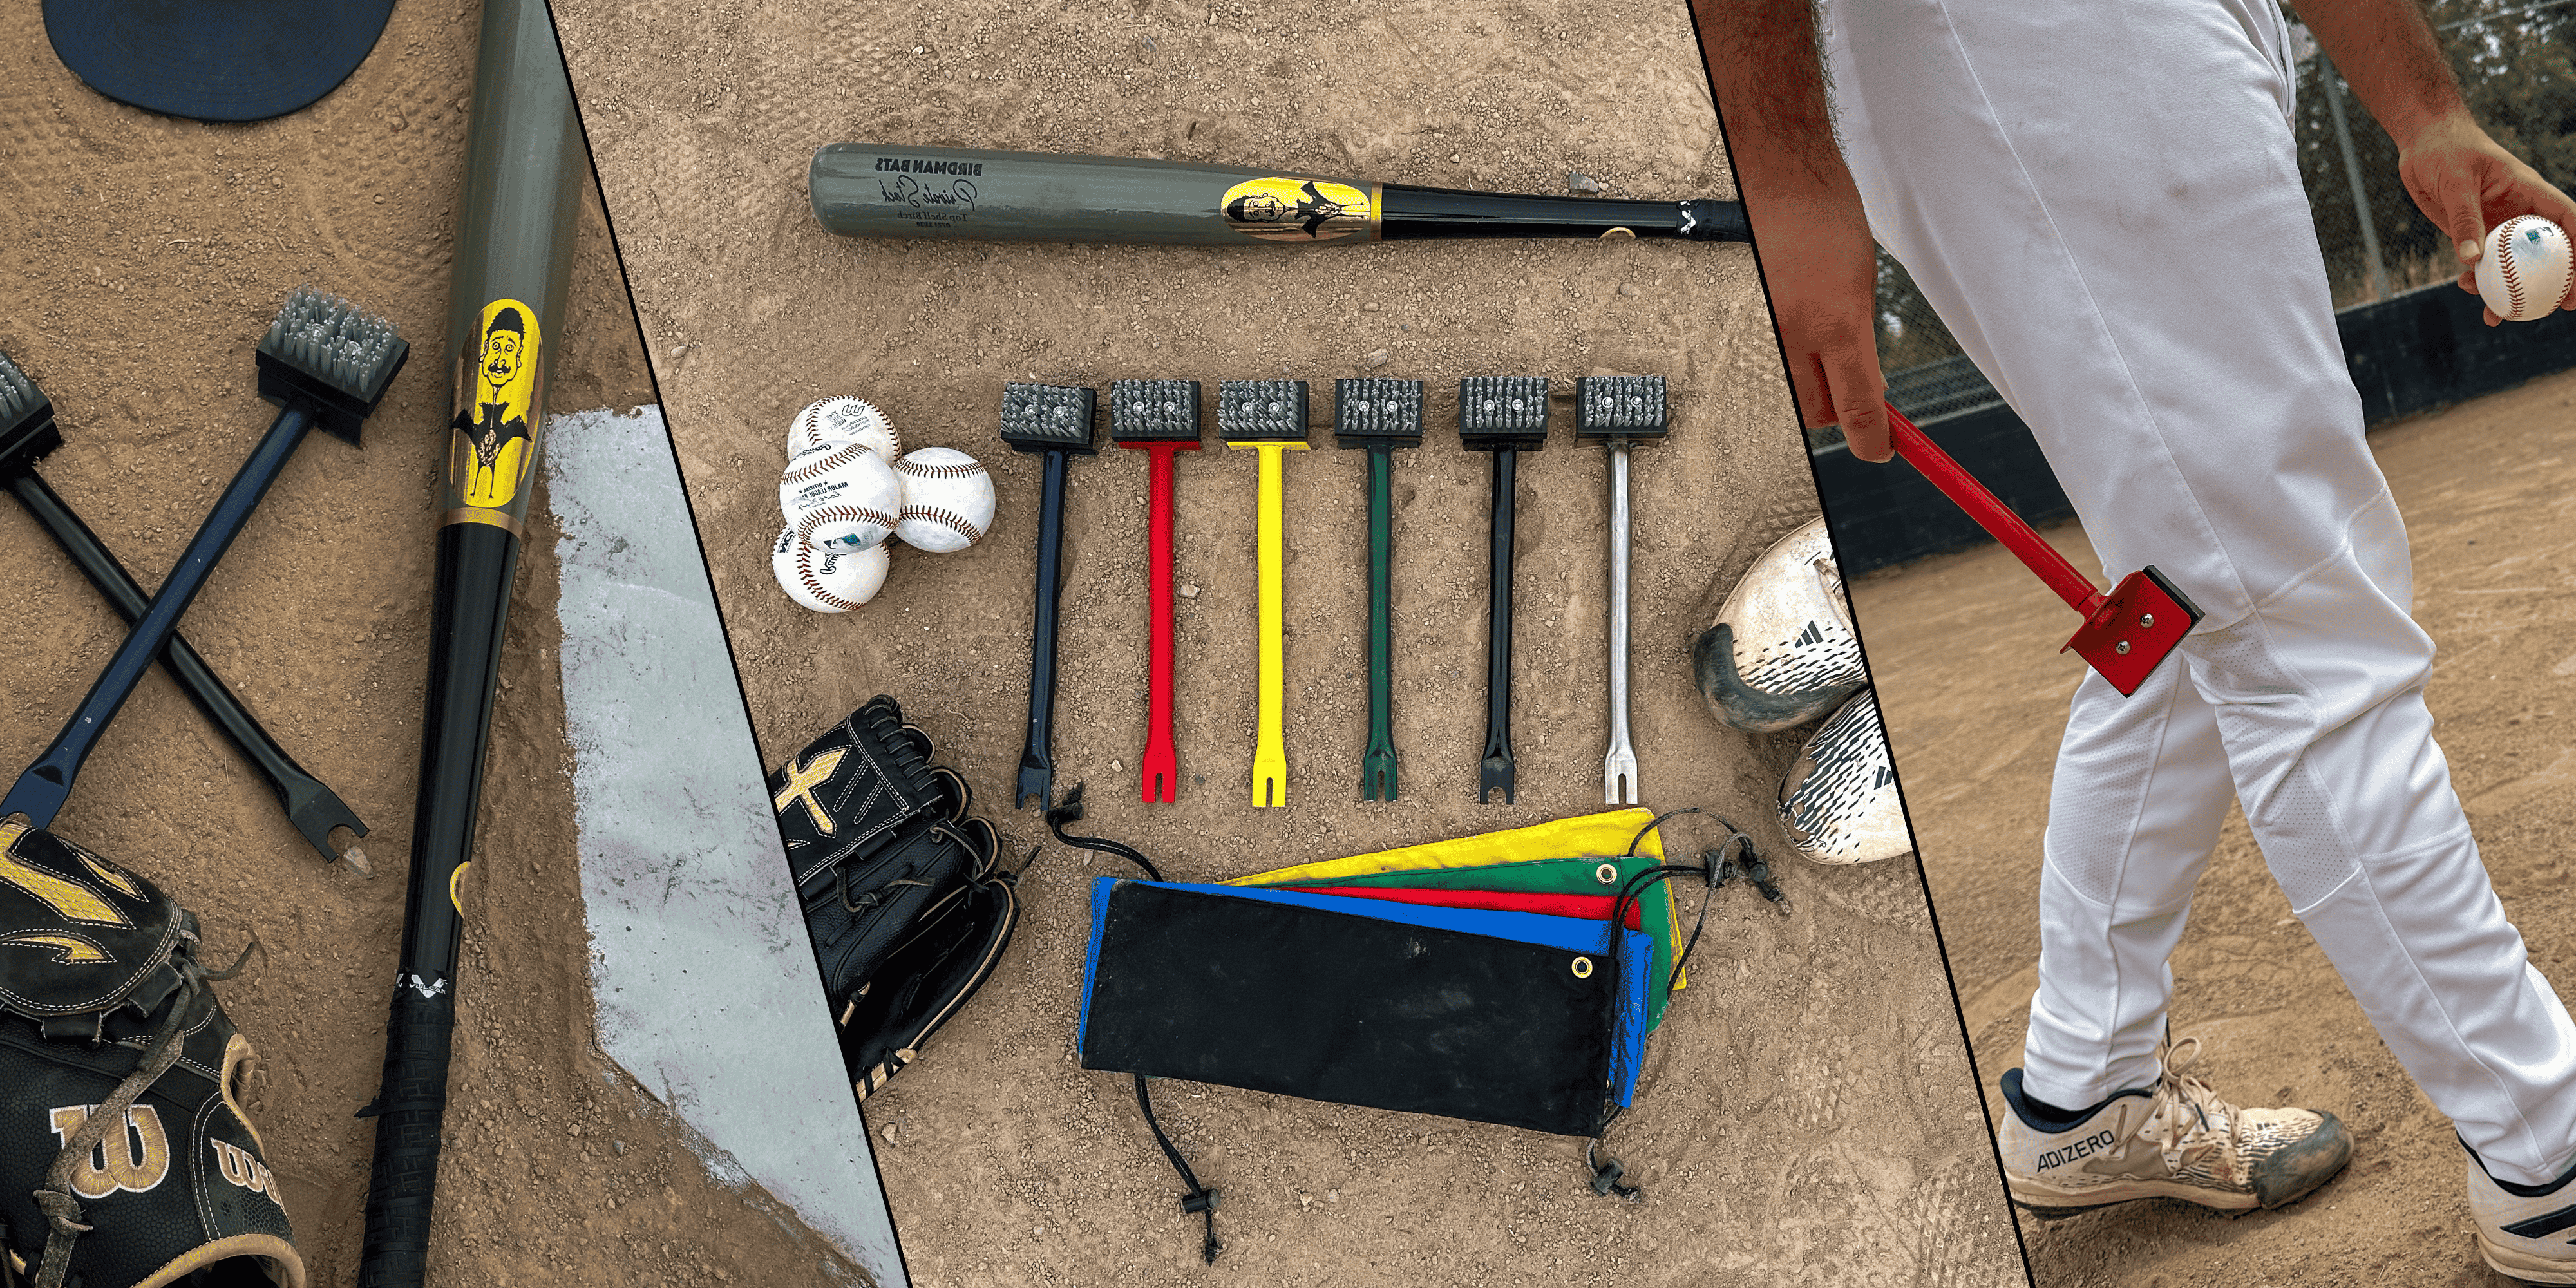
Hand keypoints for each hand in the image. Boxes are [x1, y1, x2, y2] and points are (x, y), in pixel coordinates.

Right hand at [1752, 186, 1891, 459]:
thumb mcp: (1864, 284)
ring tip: (1827, 350)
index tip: (1883, 449)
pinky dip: (1791, 362)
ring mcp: (1766, 330)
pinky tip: (1800, 331)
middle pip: (1820, 413)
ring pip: (1793, 394)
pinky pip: (1772, 364)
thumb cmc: (1825, 216)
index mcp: (1838, 322)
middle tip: (1859, 393)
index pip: (1858, 407)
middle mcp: (1796, 334)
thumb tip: (1871, 387)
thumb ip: (1865, 342)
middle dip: (1842, 412)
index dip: (1873, 440)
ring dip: (1815, 388)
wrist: (1778, 179)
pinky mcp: (1746, 323)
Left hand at [2397, 111, 2575, 324]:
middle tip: (2557, 309)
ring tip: (2497, 316)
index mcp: (2531, 192)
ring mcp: (2497, 224)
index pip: (2567, 221)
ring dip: (2509, 289)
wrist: (2422, 142)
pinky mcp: (2473, 232)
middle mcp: (2519, 211)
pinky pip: (2481, 262)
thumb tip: (2471, 259)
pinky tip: (2466, 289)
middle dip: (2554, 281)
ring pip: (2512, 263)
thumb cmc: (2446, 149)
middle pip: (2546, 250)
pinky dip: (2477, 279)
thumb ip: (2465, 219)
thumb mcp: (2457, 181)